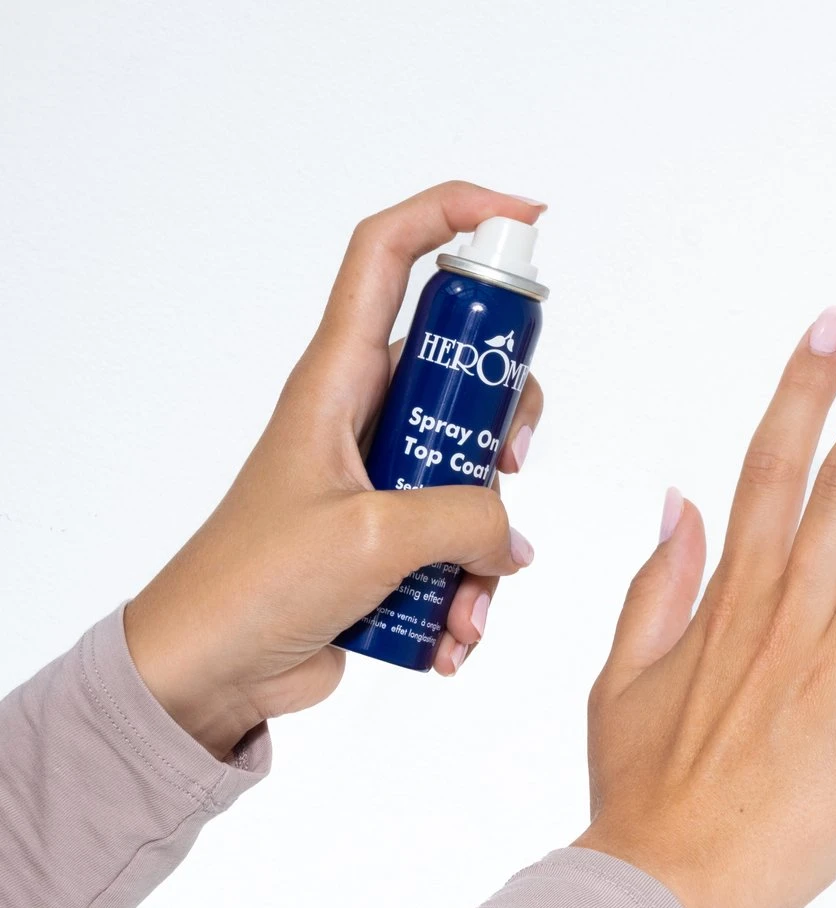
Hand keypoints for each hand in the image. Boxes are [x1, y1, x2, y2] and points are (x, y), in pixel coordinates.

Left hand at [126, 182, 546, 760]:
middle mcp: (363, 417)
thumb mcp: (373, 537)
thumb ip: (466, 522)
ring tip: (469, 599)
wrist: (214, 669)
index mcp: (337, 378)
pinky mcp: (391, 542)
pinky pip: (458, 546)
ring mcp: (380, 481)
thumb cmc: (256, 582)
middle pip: (460, 370)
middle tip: (509, 463)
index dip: (455, 213)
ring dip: (487, 542)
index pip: (388, 253)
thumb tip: (512, 539)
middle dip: (504, 420)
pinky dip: (469, 590)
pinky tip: (453, 635)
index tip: (525, 221)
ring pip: (471, 474)